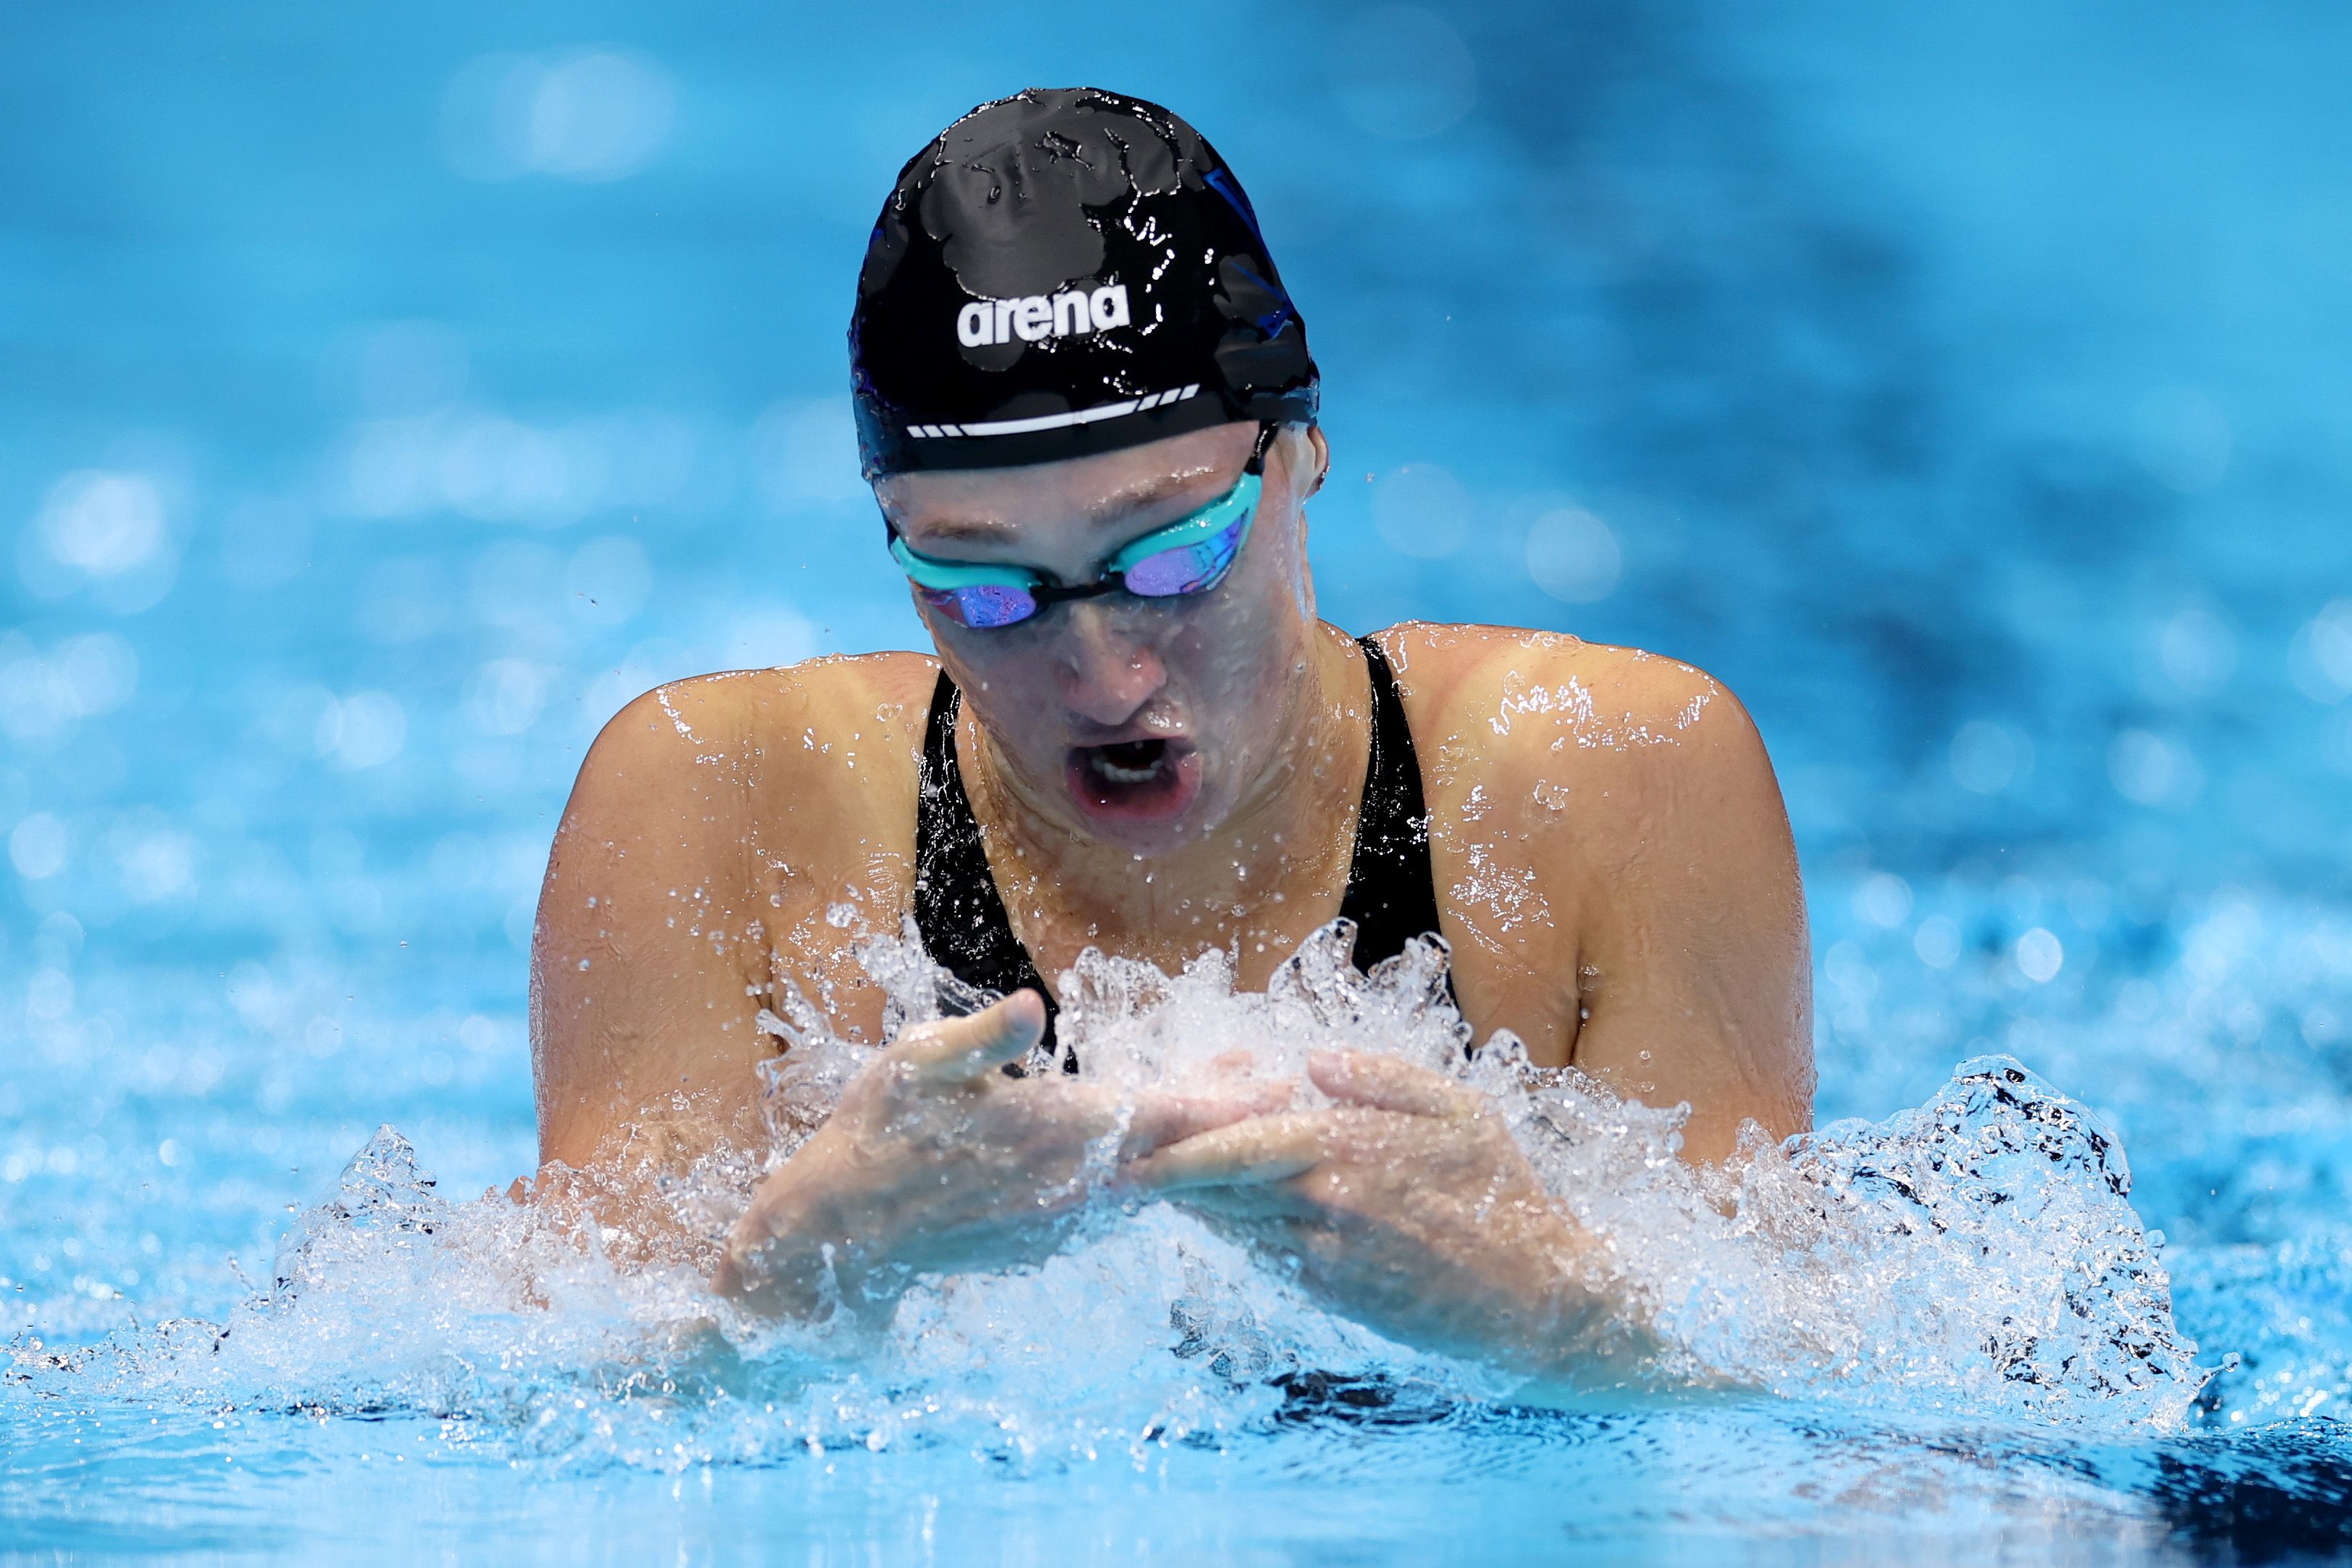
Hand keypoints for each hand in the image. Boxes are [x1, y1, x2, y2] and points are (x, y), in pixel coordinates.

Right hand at [717, 990, 1271, 1319]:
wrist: (838, 1237)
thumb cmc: (875, 1132)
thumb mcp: (916, 1065)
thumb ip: (982, 1036)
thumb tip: (1033, 1007)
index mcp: (1053, 1131)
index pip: (1164, 1113)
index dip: (1224, 1094)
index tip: (1277, 1076)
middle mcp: (1071, 1184)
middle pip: (1174, 1149)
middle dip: (1229, 1116)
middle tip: (1282, 1087)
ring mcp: (1062, 1219)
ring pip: (1150, 1178)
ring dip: (1191, 1145)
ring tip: (1231, 1105)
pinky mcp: (1046, 1241)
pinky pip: (1116, 1202)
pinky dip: (1147, 1173)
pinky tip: (1156, 1152)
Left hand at [1126, 1050, 1638, 1372]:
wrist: (1541, 1302)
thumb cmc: (1506, 1195)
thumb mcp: (1460, 1111)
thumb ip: (1382, 1077)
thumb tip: (1312, 1058)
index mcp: (1352, 1145)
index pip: (1239, 1139)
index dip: (1178, 1143)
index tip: (1132, 1141)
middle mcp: (1328, 1200)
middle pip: (1220, 1184)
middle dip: (1166, 1172)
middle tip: (1117, 1160)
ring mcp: (1327, 1253)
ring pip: (1235, 1222)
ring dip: (1192, 1205)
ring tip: (1151, 1183)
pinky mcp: (1333, 1294)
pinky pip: (1264, 1257)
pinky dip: (1234, 1236)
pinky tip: (1218, 1219)